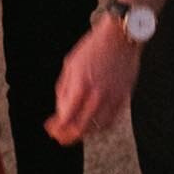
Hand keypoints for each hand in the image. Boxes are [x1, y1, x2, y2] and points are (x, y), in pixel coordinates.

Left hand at [44, 16, 140, 143]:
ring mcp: (111, 98)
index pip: (66, 118)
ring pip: (95, 129)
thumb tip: (60, 111)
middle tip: (59, 135)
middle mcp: (97, 95)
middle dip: (66, 135)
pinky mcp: (123, 99)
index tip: (50, 127)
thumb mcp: (70, 64)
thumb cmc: (94, 47)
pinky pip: (110, 122)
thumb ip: (63, 90)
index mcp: (81, 84)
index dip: (56, 127)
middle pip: (80, 128)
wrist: (120, 37)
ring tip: (73, 130)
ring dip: (82, 133)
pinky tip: (91, 124)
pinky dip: (99, 128)